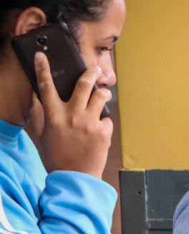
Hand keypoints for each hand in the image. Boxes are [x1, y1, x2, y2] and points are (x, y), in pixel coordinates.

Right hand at [33, 52, 112, 177]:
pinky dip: (104, 122)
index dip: (42, 69)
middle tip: (94, 69)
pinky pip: (107, 119)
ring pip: (101, 97)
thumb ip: (38, 117)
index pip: (45, 87)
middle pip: (83, 85)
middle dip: (90, 73)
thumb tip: (35, 99)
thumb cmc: (56, 158)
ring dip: (103, 93)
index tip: (42, 56)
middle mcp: (72, 116)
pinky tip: (100, 131)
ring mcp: (90, 123)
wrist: (75, 178)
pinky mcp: (104, 132)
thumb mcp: (42, 137)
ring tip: (102, 95)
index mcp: (54, 116)